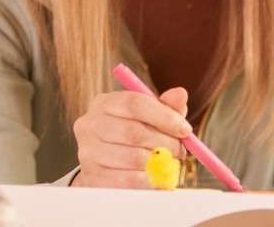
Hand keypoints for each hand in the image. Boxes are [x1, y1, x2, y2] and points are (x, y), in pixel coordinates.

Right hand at [71, 87, 191, 187]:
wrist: (106, 165)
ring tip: (168, 163)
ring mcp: (88, 151)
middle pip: (134, 131)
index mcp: (104, 103)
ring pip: (133, 157)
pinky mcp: (92, 176)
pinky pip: (128, 180)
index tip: (185, 130)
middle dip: (165, 142)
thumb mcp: (150, 117)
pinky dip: (149, 180)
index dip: (164, 116)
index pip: (134, 103)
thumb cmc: (133, 134)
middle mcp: (89, 124)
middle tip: (180, 150)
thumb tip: (181, 94)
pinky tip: (156, 176)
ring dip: (159, 162)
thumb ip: (167, 106)